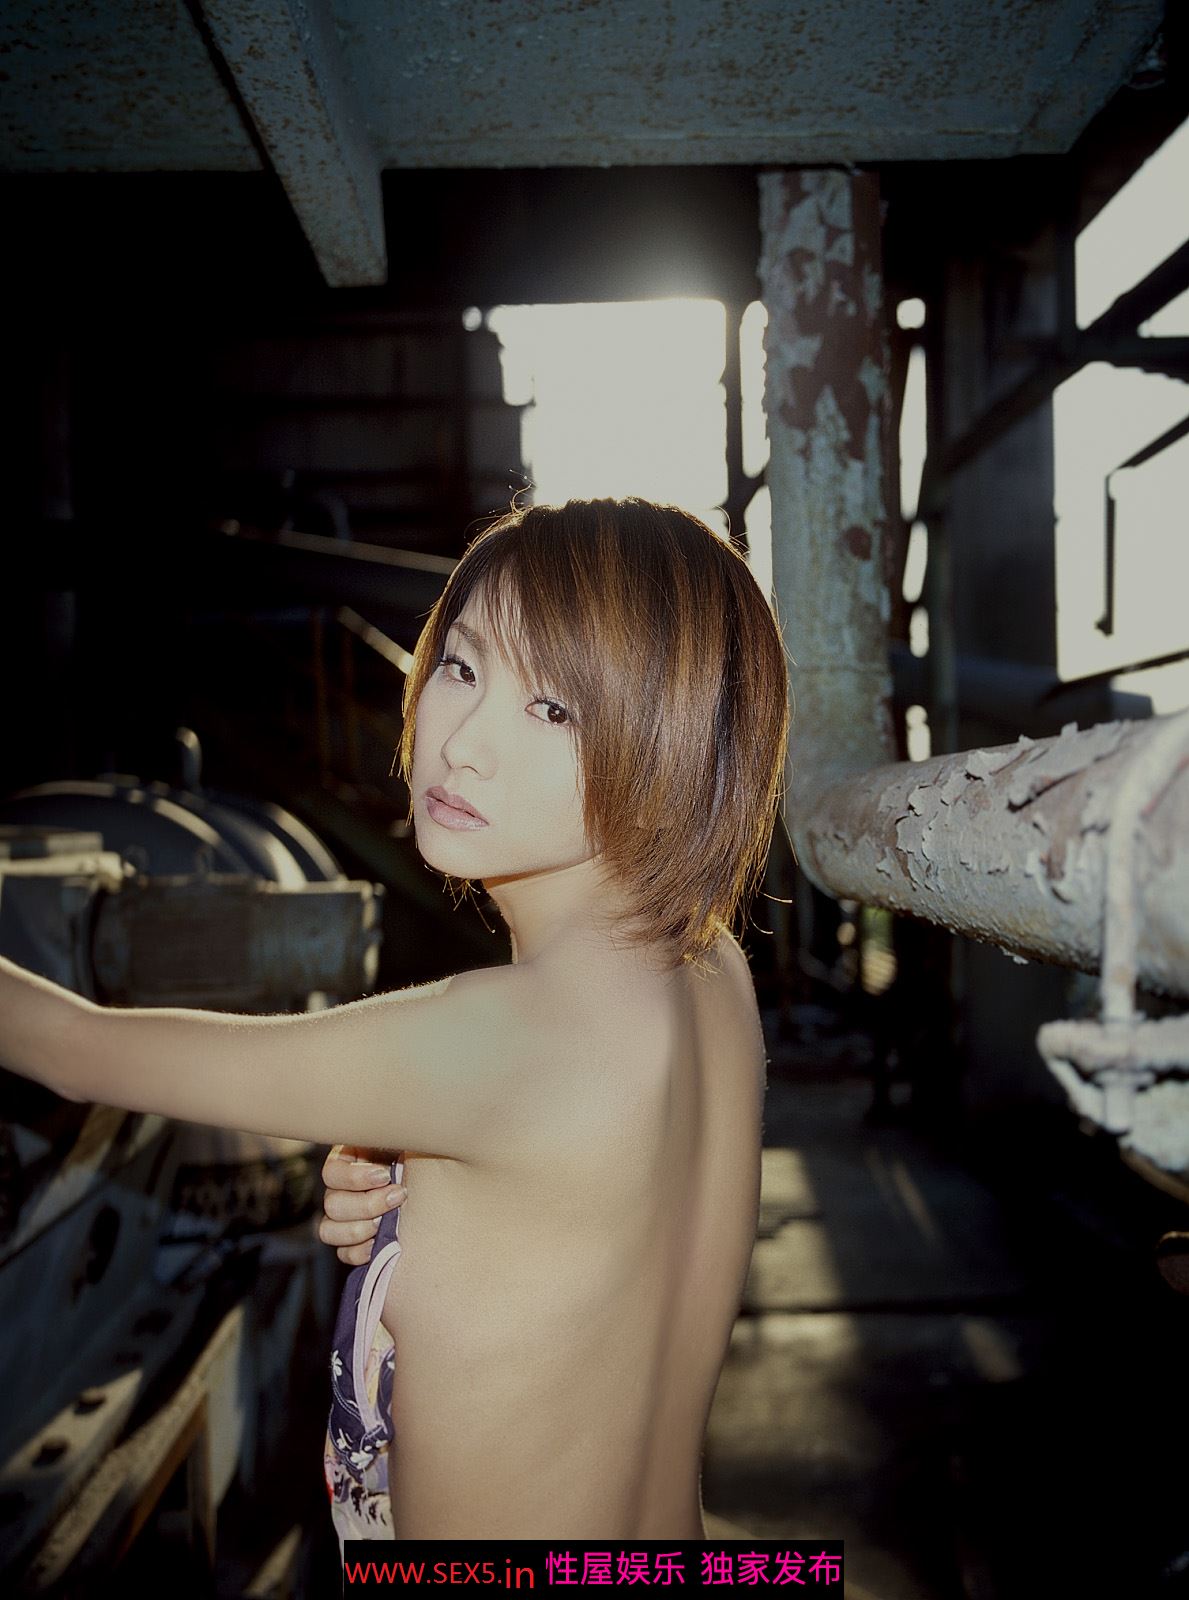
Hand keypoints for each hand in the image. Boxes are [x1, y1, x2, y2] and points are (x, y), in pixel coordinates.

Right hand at [319, 1144, 406, 1265]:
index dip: (355, 1178)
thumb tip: (393, 1132)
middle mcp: (340, 1190)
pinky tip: (379, 1242)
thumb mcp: (403, 1142)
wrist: (433, 1186)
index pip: (332, 1174)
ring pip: (329, 1230)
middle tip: (397, 1197)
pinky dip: (360, 1251)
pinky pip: (343, 1253)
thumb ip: (392, 1138)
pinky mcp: (353, 1243)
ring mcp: (343, 1218)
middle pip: (332, 1204)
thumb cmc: (418, 1159)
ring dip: (360, 1229)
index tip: (385, 1175)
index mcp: (346, 1162)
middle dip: (367, 1204)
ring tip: (386, 1223)